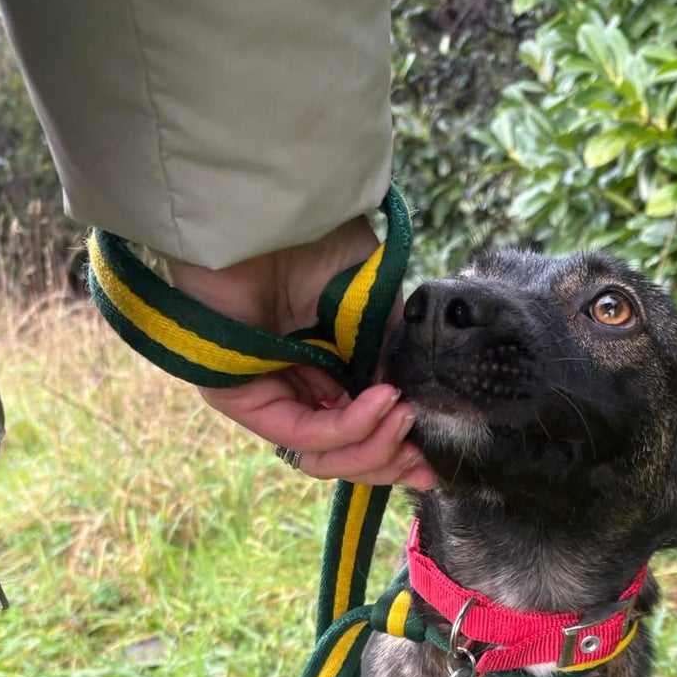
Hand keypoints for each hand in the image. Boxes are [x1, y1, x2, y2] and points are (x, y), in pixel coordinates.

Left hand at [168, 218, 436, 487]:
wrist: (276, 212)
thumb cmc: (320, 243)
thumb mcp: (377, 308)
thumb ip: (391, 362)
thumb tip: (411, 414)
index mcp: (329, 373)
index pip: (361, 434)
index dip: (398, 454)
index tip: (434, 464)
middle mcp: (299, 391)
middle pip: (344, 456)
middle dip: (389, 459)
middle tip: (422, 452)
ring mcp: (270, 397)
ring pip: (324, 456)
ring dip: (373, 447)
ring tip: (403, 415)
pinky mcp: (243, 398)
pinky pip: (302, 433)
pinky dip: (350, 426)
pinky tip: (383, 402)